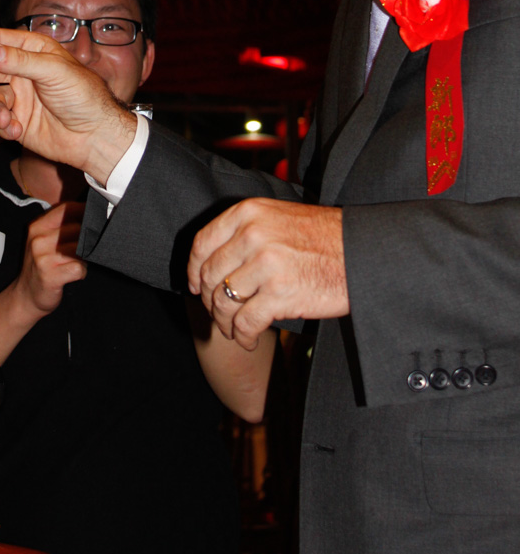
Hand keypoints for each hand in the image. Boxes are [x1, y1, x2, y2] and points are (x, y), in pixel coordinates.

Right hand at [0, 29, 136, 185]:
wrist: (95, 136)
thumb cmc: (84, 96)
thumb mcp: (54, 71)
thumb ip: (20, 61)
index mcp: (34, 50)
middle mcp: (23, 71)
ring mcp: (20, 96)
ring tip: (5, 119)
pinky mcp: (18, 120)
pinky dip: (2, 125)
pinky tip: (16, 130)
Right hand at [12, 201, 86, 316]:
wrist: (26, 296)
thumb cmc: (41, 265)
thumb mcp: (43, 240)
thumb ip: (61, 226)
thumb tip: (90, 214)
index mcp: (37, 227)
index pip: (67, 208)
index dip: (85, 211)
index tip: (96, 217)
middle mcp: (38, 239)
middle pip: (78, 228)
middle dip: (88, 239)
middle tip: (85, 249)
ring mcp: (43, 258)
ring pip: (80, 248)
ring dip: (84, 257)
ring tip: (75, 263)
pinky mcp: (50, 276)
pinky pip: (79, 268)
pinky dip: (81, 272)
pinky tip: (73, 274)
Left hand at [187, 199, 348, 349]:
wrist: (362, 252)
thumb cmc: (323, 237)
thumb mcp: (278, 217)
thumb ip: (246, 232)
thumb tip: (213, 263)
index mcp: (249, 213)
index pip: (202, 243)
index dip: (193, 270)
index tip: (195, 286)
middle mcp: (253, 235)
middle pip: (209, 276)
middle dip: (209, 301)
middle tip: (219, 314)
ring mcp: (266, 264)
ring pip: (223, 302)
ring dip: (224, 323)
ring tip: (234, 330)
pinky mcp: (280, 294)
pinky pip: (245, 322)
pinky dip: (242, 336)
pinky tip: (249, 340)